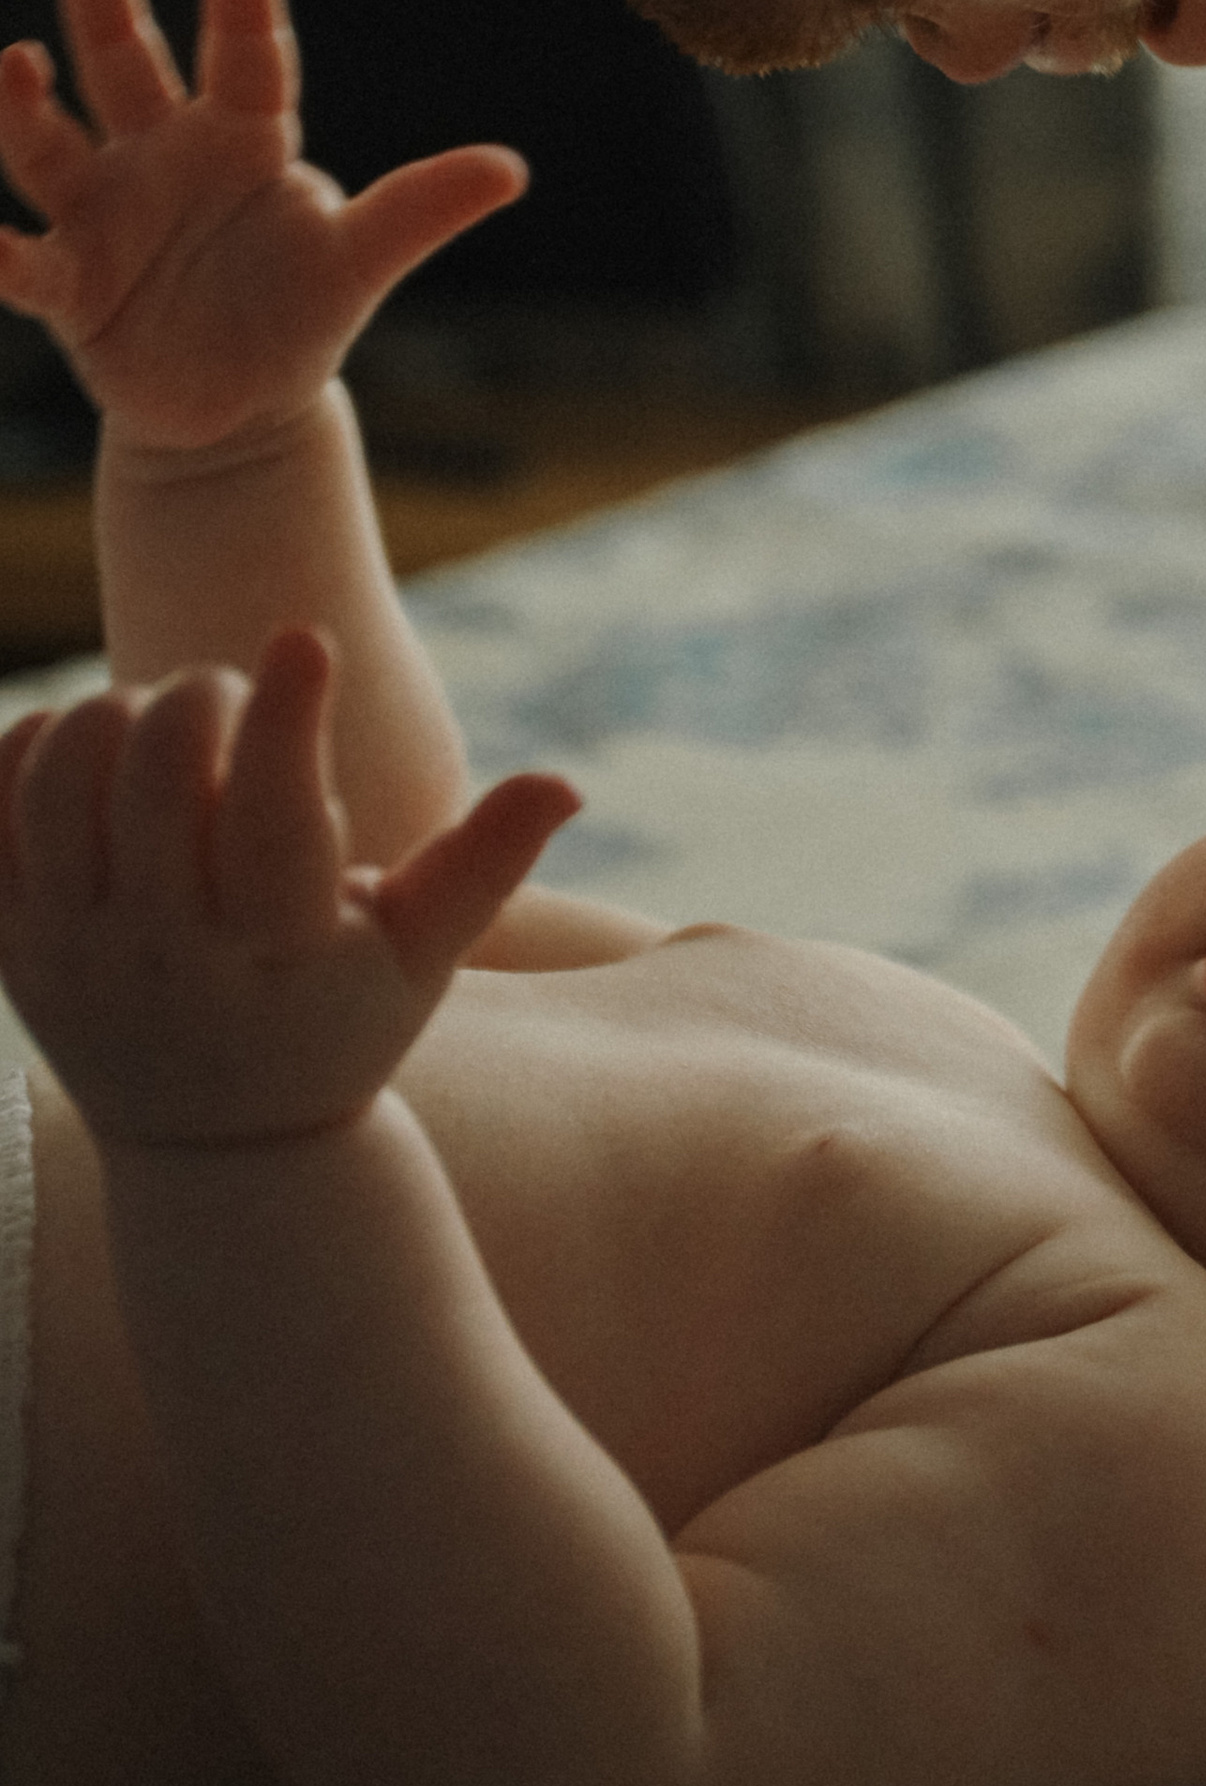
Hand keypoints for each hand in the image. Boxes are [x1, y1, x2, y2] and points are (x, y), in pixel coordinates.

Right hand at [0, 0, 524, 451]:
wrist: (239, 411)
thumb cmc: (300, 315)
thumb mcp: (362, 262)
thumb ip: (421, 209)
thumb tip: (512, 168)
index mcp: (241, 136)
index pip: (242, 44)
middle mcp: (161, 155)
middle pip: (122, 53)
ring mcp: (105, 213)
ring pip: (48, 143)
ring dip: (22, 105)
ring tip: (16, 62)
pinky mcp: (72, 285)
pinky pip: (22, 261)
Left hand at [0, 627, 578, 1147]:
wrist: (218, 1149)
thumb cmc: (341, 1026)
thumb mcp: (422, 958)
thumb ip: (484, 865)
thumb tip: (569, 783)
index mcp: (277, 953)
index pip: (268, 811)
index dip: (285, 712)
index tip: (305, 635)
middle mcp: (164, 958)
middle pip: (154, 778)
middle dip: (195, 696)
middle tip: (230, 688)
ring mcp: (71, 954)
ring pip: (61, 783)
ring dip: (110, 714)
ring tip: (160, 717)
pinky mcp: (8, 946)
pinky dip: (27, 749)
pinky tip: (84, 742)